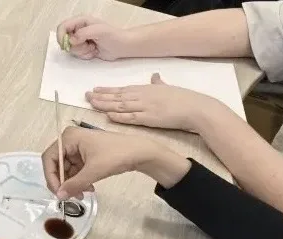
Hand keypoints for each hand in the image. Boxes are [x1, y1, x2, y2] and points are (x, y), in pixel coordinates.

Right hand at [42, 127, 189, 199]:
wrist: (140, 152)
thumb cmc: (116, 155)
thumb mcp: (93, 171)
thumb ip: (74, 184)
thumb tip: (59, 196)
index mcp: (68, 138)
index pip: (50, 159)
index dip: (52, 177)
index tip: (58, 193)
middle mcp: (70, 141)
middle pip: (57, 165)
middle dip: (64, 182)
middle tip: (71, 197)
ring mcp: (78, 148)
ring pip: (67, 170)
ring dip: (73, 184)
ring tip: (83, 194)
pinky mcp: (86, 155)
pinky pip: (76, 170)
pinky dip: (80, 181)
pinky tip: (89, 188)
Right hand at [56, 16, 126, 60]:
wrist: (121, 46)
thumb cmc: (113, 35)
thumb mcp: (98, 31)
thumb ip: (83, 33)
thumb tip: (70, 40)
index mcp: (81, 21)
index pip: (63, 27)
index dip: (61, 36)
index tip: (65, 45)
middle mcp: (79, 30)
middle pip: (65, 40)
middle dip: (76, 46)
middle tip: (88, 45)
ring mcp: (81, 40)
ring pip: (71, 49)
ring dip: (82, 51)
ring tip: (93, 47)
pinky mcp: (84, 49)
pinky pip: (77, 55)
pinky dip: (85, 55)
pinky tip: (94, 51)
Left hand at [86, 73, 217, 131]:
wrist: (196, 108)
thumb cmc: (184, 98)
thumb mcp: (168, 87)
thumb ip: (159, 83)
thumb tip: (155, 76)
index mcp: (146, 89)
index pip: (122, 89)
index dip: (107, 90)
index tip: (95, 89)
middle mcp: (143, 96)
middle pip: (117, 96)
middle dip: (101, 96)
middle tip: (86, 95)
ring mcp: (145, 107)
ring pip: (120, 105)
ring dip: (105, 105)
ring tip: (91, 103)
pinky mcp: (149, 119)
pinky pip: (131, 118)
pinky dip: (119, 116)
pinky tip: (108, 115)